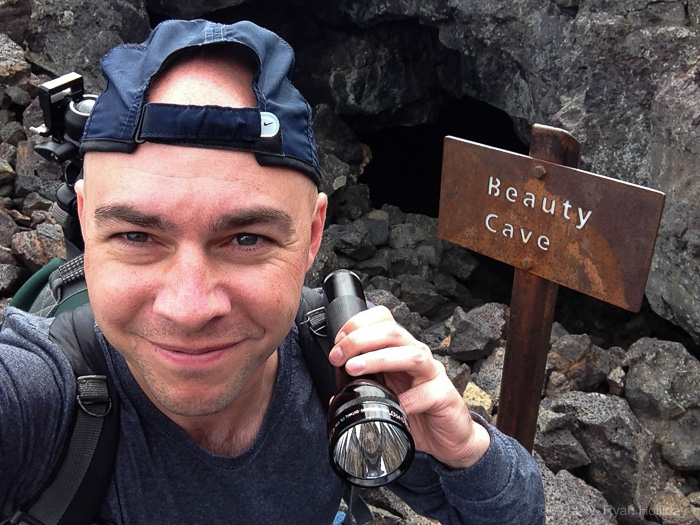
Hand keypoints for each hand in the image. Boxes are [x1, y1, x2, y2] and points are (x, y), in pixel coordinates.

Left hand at [327, 305, 490, 468]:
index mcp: (400, 350)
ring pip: (411, 355)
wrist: (447, 437)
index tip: (337, 342)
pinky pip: (429, 392)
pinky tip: (398, 405)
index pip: (384, 320)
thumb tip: (336, 394)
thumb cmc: (415, 411)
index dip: (358, 324)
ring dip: (379, 359)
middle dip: (360, 340)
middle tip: (338, 357)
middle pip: (393, 333)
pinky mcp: (445, 396)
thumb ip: (365, 387)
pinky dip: (411, 398)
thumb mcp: (385, 394)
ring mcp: (432, 374)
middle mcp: (417, 356)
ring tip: (355, 369)